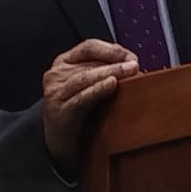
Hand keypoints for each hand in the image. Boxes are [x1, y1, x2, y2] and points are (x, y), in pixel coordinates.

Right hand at [41, 39, 138, 176]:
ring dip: (110, 72)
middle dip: (115, 62)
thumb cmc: (78, 110)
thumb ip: (104, 70)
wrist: (57, 144)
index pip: (90, 47)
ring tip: (128, 72)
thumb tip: (133, 64)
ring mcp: (55, 93)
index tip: (132, 57)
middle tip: (135, 65)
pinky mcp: (58, 112)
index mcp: (64, 62)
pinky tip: (111, 85)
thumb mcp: (88, 84)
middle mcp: (56, 74)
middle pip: (90, 62)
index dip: (113, 50)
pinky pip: (80, 98)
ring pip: (85, 77)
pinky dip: (97, 90)